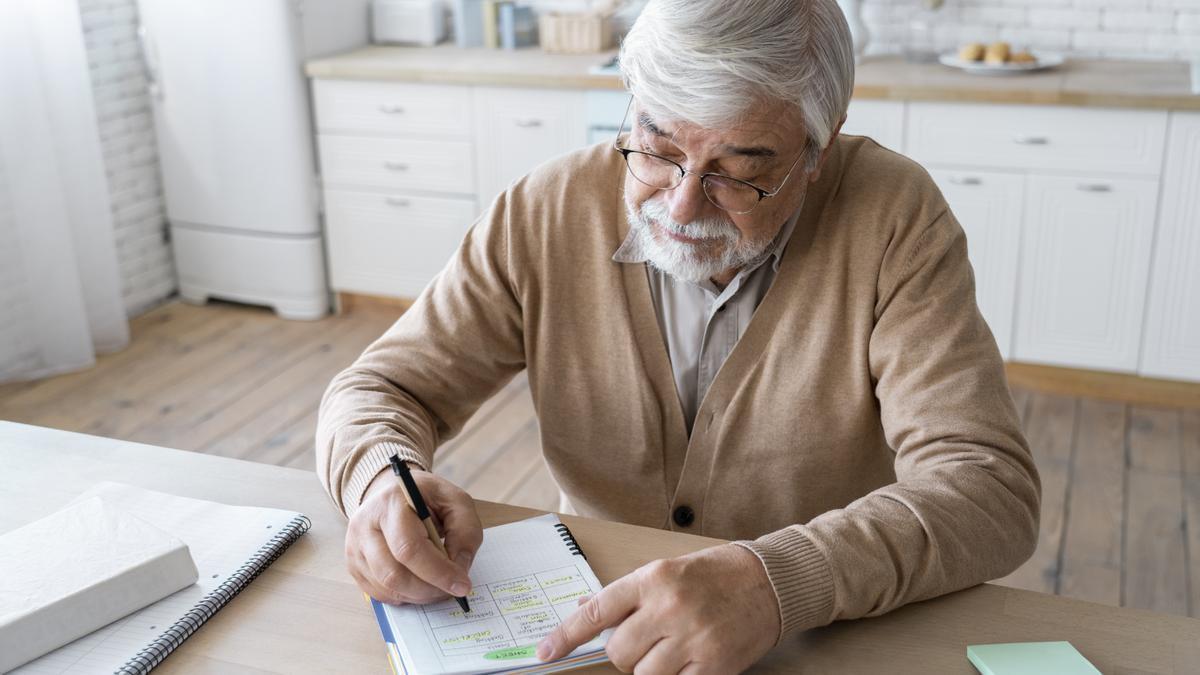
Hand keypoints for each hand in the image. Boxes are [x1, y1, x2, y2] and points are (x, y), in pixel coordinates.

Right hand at [345, 465, 482, 604]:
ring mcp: (354, 545)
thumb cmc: (427, 498)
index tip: (462, 585)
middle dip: (429, 589)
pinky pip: (378, 593)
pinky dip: (404, 596)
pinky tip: (418, 584)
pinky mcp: (353, 563)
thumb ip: (466, 531)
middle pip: (393, 573)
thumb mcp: (456, 501)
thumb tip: (460, 568)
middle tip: (452, 590)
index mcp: (391, 502)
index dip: (438, 572)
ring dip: (418, 595)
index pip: (409, 547)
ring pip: (385, 586)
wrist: (393, 492)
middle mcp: (365, 524)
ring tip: (437, 586)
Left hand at [537, 544, 780, 673]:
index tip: (544, 653)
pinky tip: (688, 663)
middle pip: (619, 653)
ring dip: (650, 670)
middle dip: (625, 655)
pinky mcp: (714, 665)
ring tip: (671, 651)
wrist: (769, 582)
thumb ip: (627, 595)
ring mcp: (693, 639)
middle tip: (646, 642)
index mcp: (653, 579)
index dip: (565, 636)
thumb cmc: (714, 575)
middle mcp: (670, 608)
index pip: (597, 612)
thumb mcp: (665, 571)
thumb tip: (586, 613)